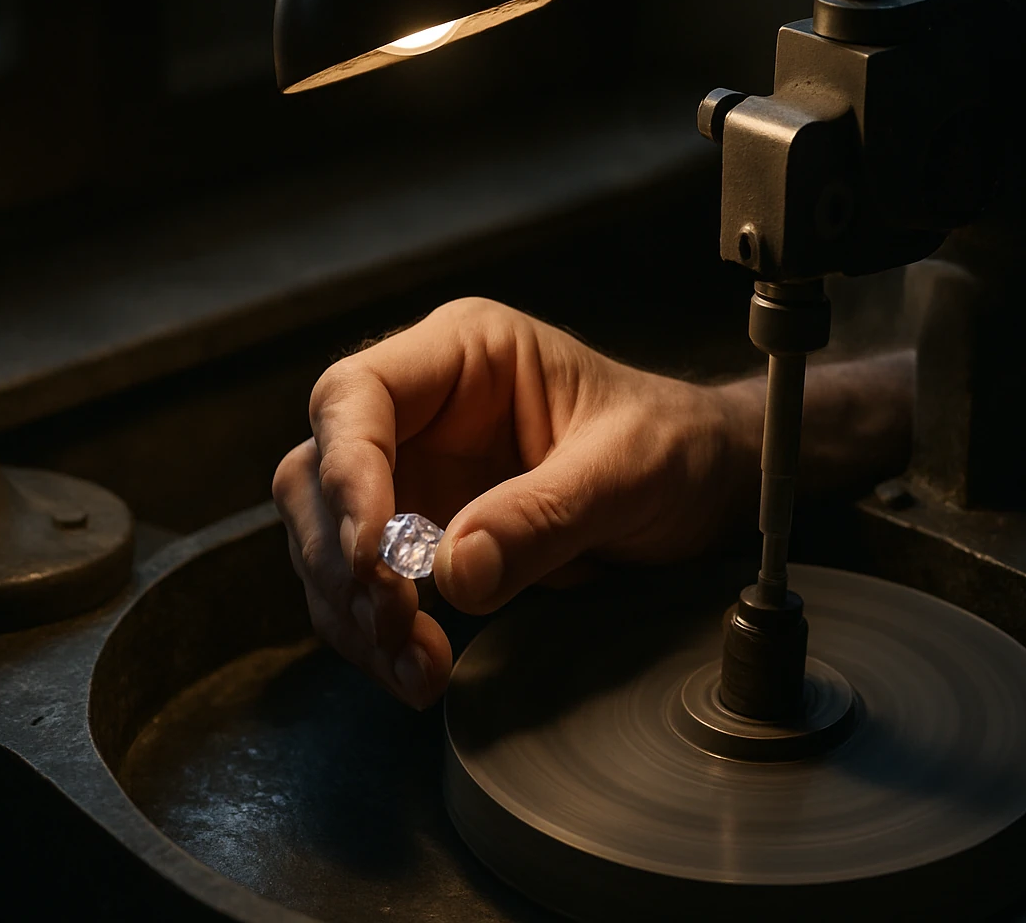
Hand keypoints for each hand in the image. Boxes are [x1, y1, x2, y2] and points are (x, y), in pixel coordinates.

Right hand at [272, 298, 755, 707]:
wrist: (706, 491)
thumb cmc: (674, 445)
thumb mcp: (627, 471)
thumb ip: (544, 515)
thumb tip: (455, 571)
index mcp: (464, 356)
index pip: (357, 396)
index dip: (348, 471)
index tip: (375, 551)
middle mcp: (422, 412)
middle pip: (320, 474)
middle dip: (344, 557)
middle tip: (396, 618)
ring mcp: (416, 477)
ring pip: (329, 543)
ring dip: (356, 612)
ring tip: (416, 665)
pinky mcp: (424, 541)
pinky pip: (368, 591)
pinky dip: (380, 637)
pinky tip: (420, 669)